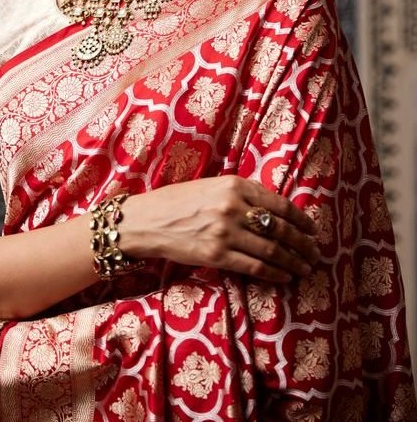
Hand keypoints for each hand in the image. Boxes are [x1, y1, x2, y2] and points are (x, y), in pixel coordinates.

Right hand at [121, 176, 319, 282]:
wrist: (147, 220)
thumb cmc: (179, 201)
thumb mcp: (213, 186)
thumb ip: (242, 195)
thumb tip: (275, 211)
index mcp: (235, 185)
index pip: (280, 204)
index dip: (301, 220)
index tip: (312, 230)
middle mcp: (233, 207)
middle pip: (281, 229)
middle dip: (303, 244)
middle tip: (315, 253)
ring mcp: (225, 232)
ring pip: (272, 251)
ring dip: (293, 261)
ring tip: (305, 267)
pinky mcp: (217, 255)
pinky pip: (254, 267)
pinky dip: (274, 273)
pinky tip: (284, 276)